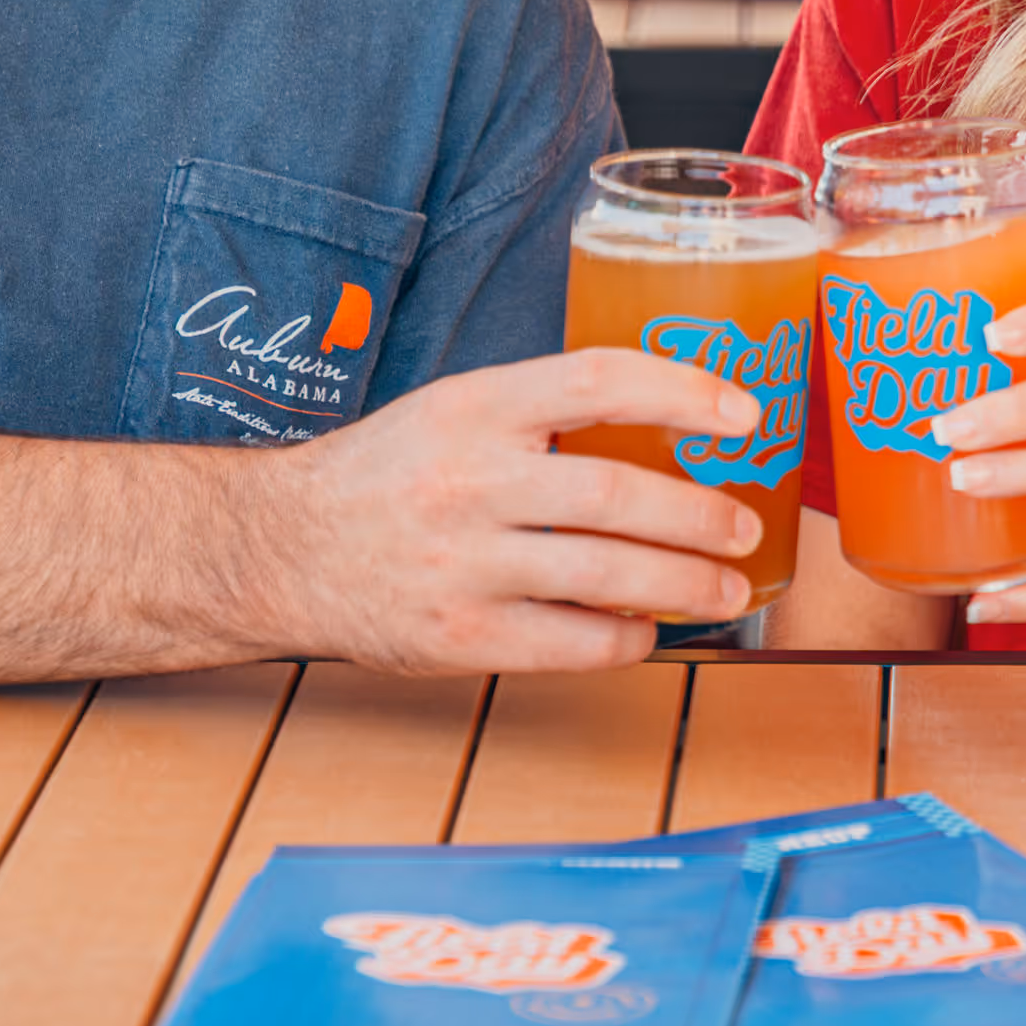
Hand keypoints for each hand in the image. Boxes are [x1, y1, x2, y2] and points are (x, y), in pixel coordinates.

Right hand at [269, 349, 767, 673]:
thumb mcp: (452, 410)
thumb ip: (540, 412)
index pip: (599, 381)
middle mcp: (470, 480)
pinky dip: (625, 640)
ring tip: (725, 588)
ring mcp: (463, 563)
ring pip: (605, 575)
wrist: (282, 549)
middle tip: (743, 526)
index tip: (742, 414)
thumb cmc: (386, 475)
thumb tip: (665, 420)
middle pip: (615, 493)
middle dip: (699, 515)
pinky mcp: (458, 635)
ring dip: (683, 585)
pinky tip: (645, 631)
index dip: (682, 393)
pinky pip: (571, 644)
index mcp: (475, 408)